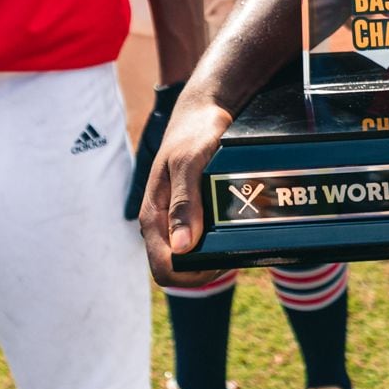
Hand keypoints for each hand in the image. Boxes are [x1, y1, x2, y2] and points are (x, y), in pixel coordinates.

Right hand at [137, 87, 234, 287]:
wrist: (202, 113)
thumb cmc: (193, 134)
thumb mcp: (190, 164)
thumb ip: (185, 203)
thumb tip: (183, 247)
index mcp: (153, 216)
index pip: (163, 269)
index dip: (190, 275)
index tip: (218, 262)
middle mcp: (162, 224)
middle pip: (178, 271)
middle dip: (205, 270)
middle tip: (232, 252)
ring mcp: (176, 221)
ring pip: (191, 260)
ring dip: (213, 258)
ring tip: (235, 241)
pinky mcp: (191, 214)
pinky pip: (201, 242)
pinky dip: (217, 244)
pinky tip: (233, 232)